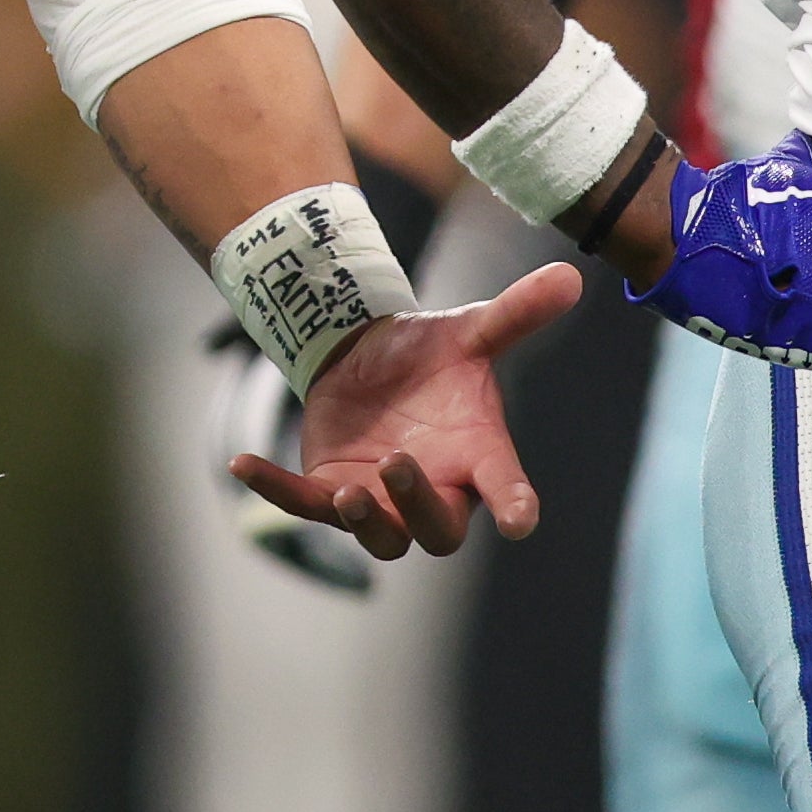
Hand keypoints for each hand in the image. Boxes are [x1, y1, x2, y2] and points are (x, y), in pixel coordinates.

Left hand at [229, 264, 582, 560]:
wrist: (372, 359)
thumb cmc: (433, 357)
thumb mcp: (470, 330)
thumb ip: (516, 312)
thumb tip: (571, 275)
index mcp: (478, 456)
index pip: (507, 488)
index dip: (515, 505)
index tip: (521, 519)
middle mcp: (435, 489)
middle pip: (438, 529)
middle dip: (419, 505)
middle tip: (398, 466)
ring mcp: (382, 499)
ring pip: (381, 536)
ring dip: (365, 520)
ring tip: (346, 496)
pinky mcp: (331, 490)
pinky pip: (302, 502)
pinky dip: (274, 490)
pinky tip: (241, 464)